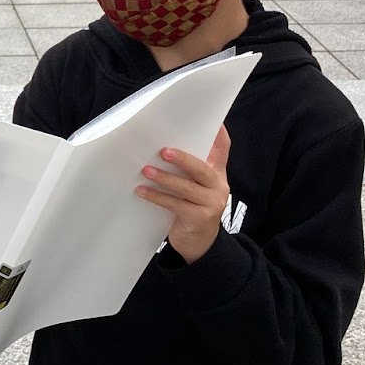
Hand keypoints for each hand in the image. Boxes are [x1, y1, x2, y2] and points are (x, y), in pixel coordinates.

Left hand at [136, 125, 231, 264]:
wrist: (199, 244)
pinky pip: (176, 204)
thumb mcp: (195, 188)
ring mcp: (212, 204)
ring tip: (146, 170)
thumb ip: (187, 171)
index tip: (213, 120)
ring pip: (187, 187)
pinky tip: (142, 191)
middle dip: (182, 159)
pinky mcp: (200, 218)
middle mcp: (218, 187)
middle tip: (163, 151)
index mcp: (217, 174)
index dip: (219, 134)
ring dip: (164, 178)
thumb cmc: (192, 209)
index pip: (222, 149)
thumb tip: (160, 148)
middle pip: (202, 168)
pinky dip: (157, 197)